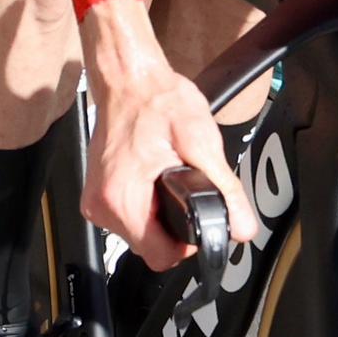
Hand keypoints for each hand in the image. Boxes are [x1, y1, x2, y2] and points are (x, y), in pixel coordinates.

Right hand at [80, 10, 235, 263]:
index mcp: (123, 197)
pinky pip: (129, 217)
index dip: (187, 243)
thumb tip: (241, 225)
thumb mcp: (201, 141)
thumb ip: (223, 189)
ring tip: (166, 175)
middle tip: (182, 185)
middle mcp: (102, 205)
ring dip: (159, 213)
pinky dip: (145, 203)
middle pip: (151, 247)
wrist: (130, 80)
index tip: (197, 216)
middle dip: (173, 223)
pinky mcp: (97, 195)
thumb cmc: (158, 100)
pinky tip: (153, 176)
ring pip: (140, 233)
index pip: (161, 256)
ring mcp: (96, 201)